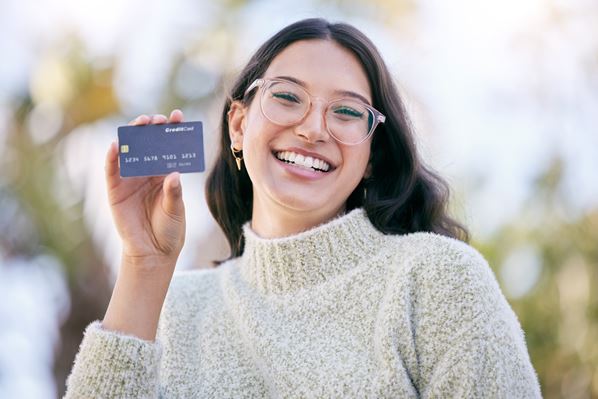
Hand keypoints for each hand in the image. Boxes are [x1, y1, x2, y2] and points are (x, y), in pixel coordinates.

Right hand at [105, 110, 185, 272]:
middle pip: (148, 144)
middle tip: (158, 119)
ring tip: (141, 124)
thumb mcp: (175, 210)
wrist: (153, 252)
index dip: (172, 130)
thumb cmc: (169, 230)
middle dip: (152, 128)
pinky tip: (116, 145)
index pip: (169, 147)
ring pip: (130, 151)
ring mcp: (131, 180)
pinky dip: (112, 157)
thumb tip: (174, 174)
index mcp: (166, 174)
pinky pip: (112, 170)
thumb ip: (173, 192)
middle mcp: (148, 173)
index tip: (178, 116)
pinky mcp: (115, 190)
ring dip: (133, 135)